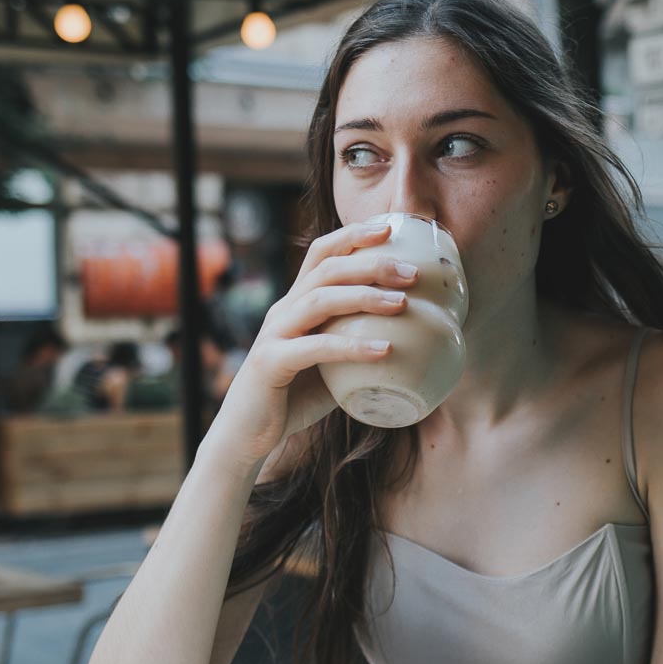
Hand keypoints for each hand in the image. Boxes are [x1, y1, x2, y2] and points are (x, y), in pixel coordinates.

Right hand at [206, 221, 414, 467]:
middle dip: (370, 263)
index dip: (354, 235)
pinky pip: (314, 348)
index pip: (322, 253)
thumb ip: (357, 344)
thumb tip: (414, 339)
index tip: (392, 227)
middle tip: (411, 272)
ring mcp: (274, 335)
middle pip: (326, 269)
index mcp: (296, 304)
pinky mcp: (270, 363)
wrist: (247, 436)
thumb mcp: (332, 364)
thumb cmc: (295, 398)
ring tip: (402, 303)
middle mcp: (283, 311)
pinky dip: (352, 347)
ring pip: (319, 299)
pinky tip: (384, 350)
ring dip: (365, 296)